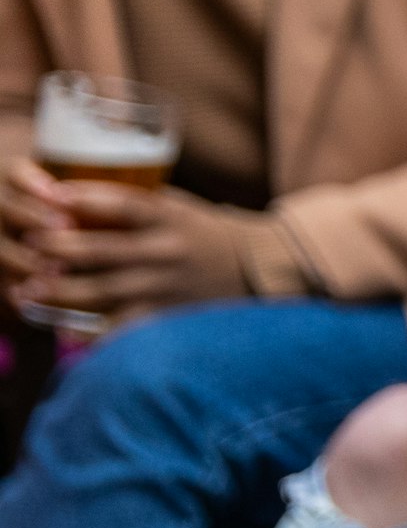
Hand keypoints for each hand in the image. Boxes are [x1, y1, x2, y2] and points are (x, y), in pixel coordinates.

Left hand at [0, 159, 251, 318]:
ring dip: (60, 291)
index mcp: (172, 218)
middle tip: (29, 244)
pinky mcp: (168, 317)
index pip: (125, 204)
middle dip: (60, 247)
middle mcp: (169, 252)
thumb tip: (69, 198)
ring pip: (105, 291)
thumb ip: (136, 205)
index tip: (50, 195)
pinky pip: (122, 327)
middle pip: (104, 249)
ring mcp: (168, 287)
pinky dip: (89, 331)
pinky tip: (62, 328)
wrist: (259, 271)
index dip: (85, 198)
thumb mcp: (179, 208)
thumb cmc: (204, 234)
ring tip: (26, 289)